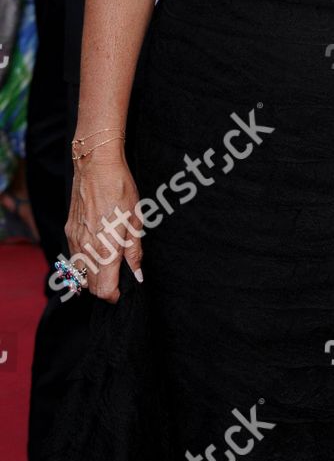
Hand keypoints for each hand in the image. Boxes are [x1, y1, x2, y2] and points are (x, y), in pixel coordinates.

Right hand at [65, 144, 143, 302]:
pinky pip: (74, 257)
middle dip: (105, 289)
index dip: (116, 295)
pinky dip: (84, 263)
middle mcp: (85, 249)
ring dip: (93, 277)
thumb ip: (134, 252)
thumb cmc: (120, 189)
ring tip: (110, 266)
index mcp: (105, 250)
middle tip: (120, 278)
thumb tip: (137, 275)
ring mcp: (74, 240)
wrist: (95, 165)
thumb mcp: (136, 221)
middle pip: (90, 287)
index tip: (125, 290)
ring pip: (79, 274)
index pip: (104, 290)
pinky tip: (97, 251)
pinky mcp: (69, 230)